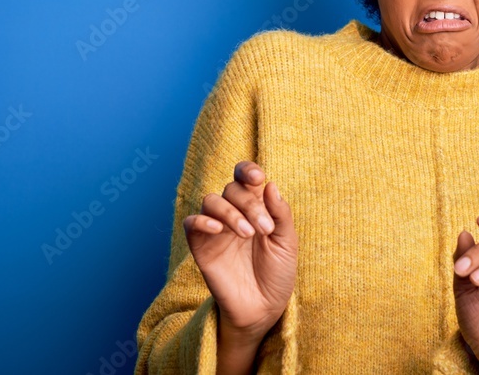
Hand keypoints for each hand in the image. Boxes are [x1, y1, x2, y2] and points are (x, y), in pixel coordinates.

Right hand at [183, 161, 297, 338]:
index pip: (245, 178)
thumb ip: (280, 213)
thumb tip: (270, 184)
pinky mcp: (201, 247)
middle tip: (264, 229)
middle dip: (249, 203)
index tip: (257, 177)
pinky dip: (202, 220)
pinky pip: (191, 223)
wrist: (264, 308)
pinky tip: (218, 230)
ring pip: (211, 201)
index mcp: (256, 207)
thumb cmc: (277, 273)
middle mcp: (234, 213)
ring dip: (230, 213)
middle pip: (231, 189)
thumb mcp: (287, 242)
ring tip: (248, 234)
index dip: (247, 170)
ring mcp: (216, 229)